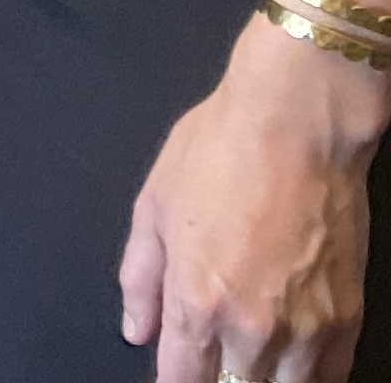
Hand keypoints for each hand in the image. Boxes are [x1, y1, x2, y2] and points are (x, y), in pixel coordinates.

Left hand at [123, 22, 381, 382]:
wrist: (297, 127)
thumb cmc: (219, 154)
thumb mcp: (153, 206)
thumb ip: (140, 278)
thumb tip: (135, 327)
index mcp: (197, 302)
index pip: (182, 380)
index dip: (174, 382)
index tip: (175, 374)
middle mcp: (253, 329)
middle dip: (218, 378)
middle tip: (212, 358)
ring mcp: (306, 330)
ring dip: (262, 378)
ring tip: (249, 361)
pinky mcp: (348, 319)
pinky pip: (330, 376)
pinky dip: (308, 376)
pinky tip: (292, 363)